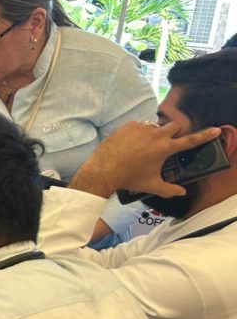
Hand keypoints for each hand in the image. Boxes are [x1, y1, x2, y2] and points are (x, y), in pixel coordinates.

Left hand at [71, 121, 221, 199]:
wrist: (104, 170)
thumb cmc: (129, 178)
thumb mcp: (151, 186)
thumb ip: (169, 190)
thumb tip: (182, 192)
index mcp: (165, 148)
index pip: (190, 140)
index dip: (204, 135)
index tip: (215, 129)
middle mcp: (156, 134)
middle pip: (175, 126)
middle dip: (174, 132)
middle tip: (167, 143)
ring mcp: (142, 128)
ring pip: (156, 126)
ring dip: (155, 133)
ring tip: (144, 146)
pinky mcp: (129, 125)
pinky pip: (139, 126)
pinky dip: (138, 133)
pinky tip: (130, 144)